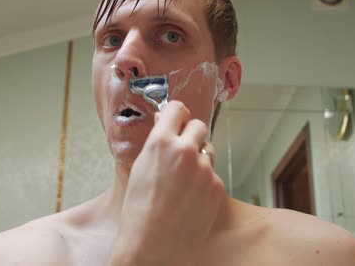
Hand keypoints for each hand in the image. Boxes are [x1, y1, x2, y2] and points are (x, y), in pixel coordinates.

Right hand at [110, 101, 224, 265]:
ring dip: (199, 157)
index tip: (177, 118)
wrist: (151, 245)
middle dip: (191, 134)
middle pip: (199, 126)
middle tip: (182, 148)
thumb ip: (156, 142)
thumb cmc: (138, 210)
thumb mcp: (140, 168)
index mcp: (161, 143)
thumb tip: (165, 122)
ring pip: (208, 150)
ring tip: (183, 179)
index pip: (178, 109)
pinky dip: (204, 181)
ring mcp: (204, 169)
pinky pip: (213, 174)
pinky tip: (190, 196)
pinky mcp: (216, 187)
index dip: (177, 113)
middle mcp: (185, 151)